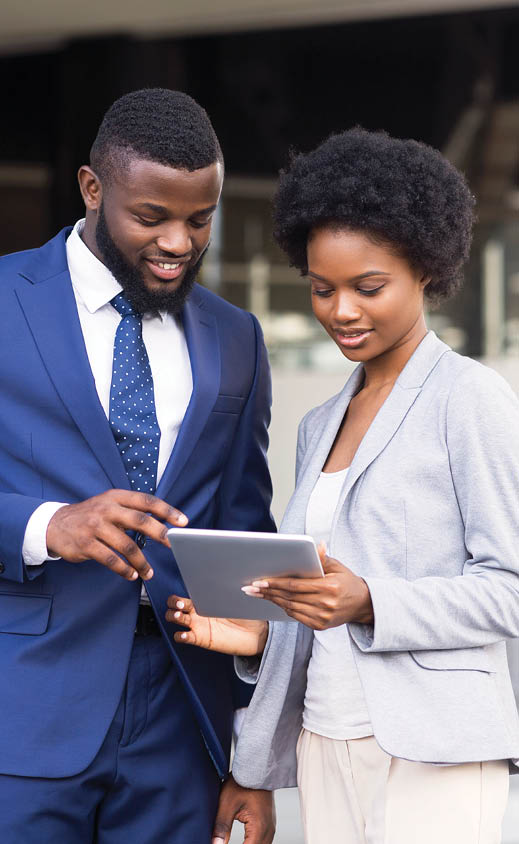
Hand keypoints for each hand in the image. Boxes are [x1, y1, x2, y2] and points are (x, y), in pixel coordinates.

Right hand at [46, 490, 187, 581]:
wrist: (54, 525)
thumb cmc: (90, 516)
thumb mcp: (108, 504)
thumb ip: (131, 511)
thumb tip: (162, 522)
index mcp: (115, 497)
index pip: (146, 501)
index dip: (167, 510)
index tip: (182, 521)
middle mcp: (106, 509)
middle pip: (140, 521)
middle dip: (160, 534)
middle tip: (173, 545)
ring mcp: (95, 527)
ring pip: (127, 546)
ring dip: (141, 562)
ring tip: (148, 572)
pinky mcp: (86, 545)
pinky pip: (111, 560)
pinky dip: (124, 570)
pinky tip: (131, 575)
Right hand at [166, 596, 267, 655]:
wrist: (255, 633)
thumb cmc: (246, 612)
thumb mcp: (236, 598)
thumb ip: (227, 590)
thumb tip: (222, 578)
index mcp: (203, 600)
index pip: (185, 594)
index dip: (178, 596)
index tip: (182, 596)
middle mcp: (197, 612)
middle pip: (174, 605)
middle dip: (173, 604)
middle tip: (180, 605)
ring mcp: (197, 625)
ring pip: (175, 619)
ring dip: (174, 616)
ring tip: (180, 616)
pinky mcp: (200, 639)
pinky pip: (184, 637)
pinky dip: (181, 636)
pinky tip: (185, 634)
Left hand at [212, 775, 274, 843]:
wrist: (256, 766)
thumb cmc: (243, 781)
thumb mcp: (227, 803)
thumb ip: (221, 827)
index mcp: (259, 827)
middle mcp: (268, 829)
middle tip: (223, 843)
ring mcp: (270, 826)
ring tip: (231, 842)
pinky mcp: (268, 822)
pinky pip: (263, 841)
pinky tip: (245, 843)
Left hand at [242, 543, 373, 628]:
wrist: (363, 604)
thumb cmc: (347, 581)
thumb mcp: (337, 567)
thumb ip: (323, 558)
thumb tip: (316, 544)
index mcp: (329, 587)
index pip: (296, 585)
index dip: (276, 583)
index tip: (260, 581)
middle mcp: (326, 604)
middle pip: (290, 597)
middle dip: (268, 592)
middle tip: (250, 588)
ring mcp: (323, 617)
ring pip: (291, 608)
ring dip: (272, 601)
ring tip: (257, 594)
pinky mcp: (320, 626)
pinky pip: (297, 616)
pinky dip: (285, 608)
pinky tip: (275, 601)